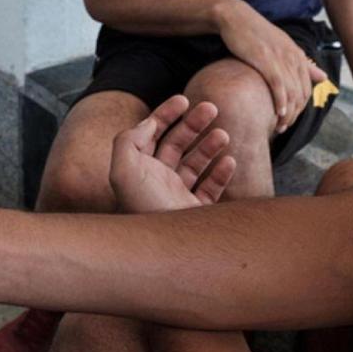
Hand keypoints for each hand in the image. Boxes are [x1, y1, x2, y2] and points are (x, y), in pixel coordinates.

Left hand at [109, 95, 236, 213]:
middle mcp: (156, 181)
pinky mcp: (195, 213)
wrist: (162, 253)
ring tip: (224, 135)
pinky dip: (221, 172)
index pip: (151, 133)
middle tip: (211, 107)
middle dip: (193, 124)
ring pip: (195, 163)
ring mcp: (176, 197)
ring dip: (210, 145)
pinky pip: (210, 188)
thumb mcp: (123, 171)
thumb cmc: (141, 210)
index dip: (165, 114)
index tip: (184, 98)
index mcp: (138, 169)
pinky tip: (229, 160)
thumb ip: (127, 141)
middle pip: (176, 144)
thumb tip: (145, 124)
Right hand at [217, 0, 326, 133]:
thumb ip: (304, 64)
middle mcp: (293, 58)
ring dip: (288, 113)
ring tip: (280, 127)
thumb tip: (324, 78)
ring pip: (292, 93)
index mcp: (297, 56)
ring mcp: (280, 59)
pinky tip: (277, 113)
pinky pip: (278, 85)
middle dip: (295, 115)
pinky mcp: (266, 60)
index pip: (307, 89)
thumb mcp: (282, 47)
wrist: (235, 18)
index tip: (289, 120)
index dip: (300, 109)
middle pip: (301, 94)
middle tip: (284, 128)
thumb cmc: (255, 34)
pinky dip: (280, 101)